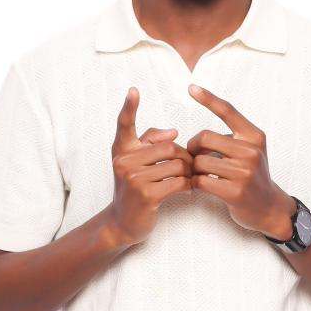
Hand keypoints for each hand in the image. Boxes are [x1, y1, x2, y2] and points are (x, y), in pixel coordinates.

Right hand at [109, 87, 193, 245]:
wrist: (122, 221)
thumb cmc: (135, 187)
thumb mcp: (136, 162)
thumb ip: (149, 142)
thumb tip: (173, 132)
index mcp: (122, 150)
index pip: (124, 124)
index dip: (129, 107)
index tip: (133, 90)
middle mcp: (124, 161)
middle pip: (169, 147)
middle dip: (185, 157)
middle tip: (189, 168)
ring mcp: (134, 179)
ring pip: (177, 165)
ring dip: (188, 173)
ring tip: (187, 180)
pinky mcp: (147, 195)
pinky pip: (178, 182)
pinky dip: (188, 186)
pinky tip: (187, 190)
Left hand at [186, 83, 295, 237]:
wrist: (269, 207)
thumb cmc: (252, 176)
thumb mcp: (251, 151)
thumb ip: (231, 139)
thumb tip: (199, 137)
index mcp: (254, 136)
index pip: (228, 111)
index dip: (208, 98)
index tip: (191, 87)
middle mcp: (251, 151)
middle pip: (205, 138)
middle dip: (192, 148)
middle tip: (194, 158)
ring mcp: (244, 172)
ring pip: (199, 161)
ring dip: (193, 169)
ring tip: (199, 174)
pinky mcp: (235, 191)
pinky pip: (201, 180)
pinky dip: (195, 183)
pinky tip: (200, 186)